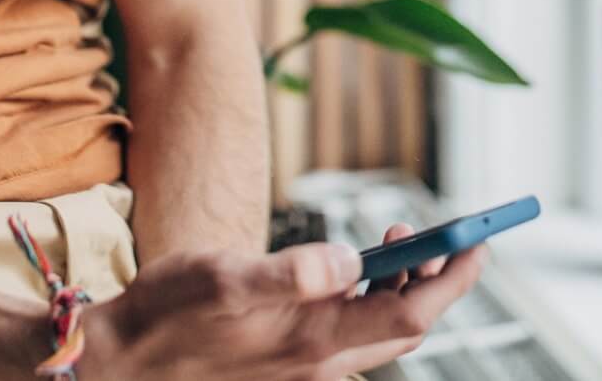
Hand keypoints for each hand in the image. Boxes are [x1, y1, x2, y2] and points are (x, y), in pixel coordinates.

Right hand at [79, 222, 485, 379]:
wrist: (124, 364)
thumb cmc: (166, 317)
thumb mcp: (223, 279)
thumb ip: (291, 272)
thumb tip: (351, 259)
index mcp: (314, 341)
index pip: (412, 315)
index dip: (453, 278)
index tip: (478, 240)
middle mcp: (320, 365)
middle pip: (406, 328)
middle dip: (436, 280)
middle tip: (445, 233)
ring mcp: (305, 369)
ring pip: (379, 333)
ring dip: (401, 288)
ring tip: (394, 241)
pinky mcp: (289, 365)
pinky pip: (349, 336)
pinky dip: (367, 300)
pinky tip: (348, 272)